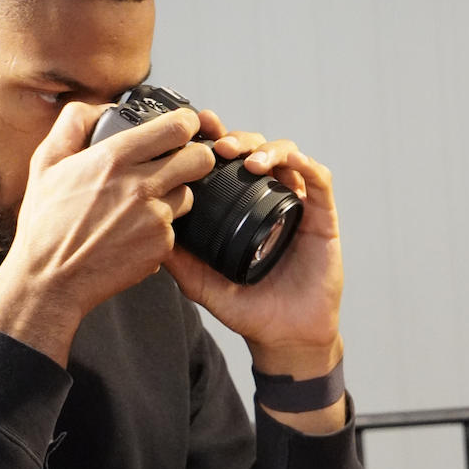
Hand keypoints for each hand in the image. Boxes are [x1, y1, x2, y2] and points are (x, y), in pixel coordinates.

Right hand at [0, 102, 213, 365]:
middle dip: (195, 157)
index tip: (185, 126)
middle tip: (183, 162)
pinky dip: (159, 230)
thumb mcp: (45, 163)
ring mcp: (154, 218)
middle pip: (199, 159)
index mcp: (113, 158)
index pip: (176, 128)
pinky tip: (134, 234)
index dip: (187, 123)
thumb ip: (73, 124)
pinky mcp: (160, 246)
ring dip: (174, 196)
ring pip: (188, 195)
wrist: (49, 279)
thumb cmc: (45, 224)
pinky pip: (174, 229)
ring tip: (143, 205)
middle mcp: (139, 185)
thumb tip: (103, 108)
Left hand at [164, 112, 344, 432]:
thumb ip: (177, 258)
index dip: (213, 142)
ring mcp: (296, 205)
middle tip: (218, 143)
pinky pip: (318, 178)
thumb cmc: (248, 310)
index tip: (195, 131)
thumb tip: (146, 229)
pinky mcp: (322, 217)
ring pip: (286, 155)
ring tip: (246, 160)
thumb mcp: (201, 283)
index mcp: (240, 209)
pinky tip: (283, 166)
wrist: (284, 337)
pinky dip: (301, 164)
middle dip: (236, 138)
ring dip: (265, 148)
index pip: (227, 164)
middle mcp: (268, 201)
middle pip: (255, 149)